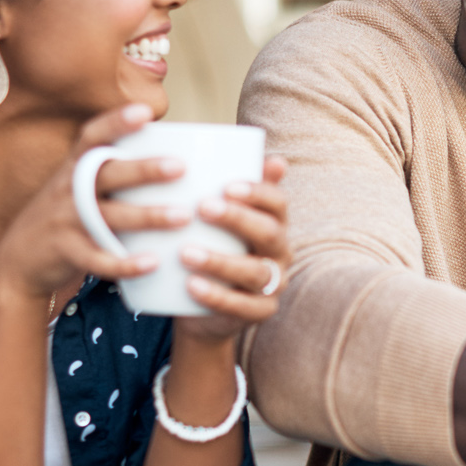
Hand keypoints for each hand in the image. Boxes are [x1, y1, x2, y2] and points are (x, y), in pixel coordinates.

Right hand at [0, 103, 185, 302]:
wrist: (18, 261)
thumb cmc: (66, 217)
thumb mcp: (77, 188)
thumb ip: (111, 173)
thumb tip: (170, 155)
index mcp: (74, 168)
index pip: (92, 137)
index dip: (116, 122)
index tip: (145, 112)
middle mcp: (68, 190)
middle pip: (106, 174)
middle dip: (143, 169)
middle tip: (180, 166)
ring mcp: (65, 221)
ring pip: (108, 216)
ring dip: (147, 216)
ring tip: (183, 216)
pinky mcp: (66, 253)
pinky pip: (97, 259)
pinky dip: (124, 263)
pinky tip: (152, 262)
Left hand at [173, 156, 291, 343]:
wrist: (202, 310)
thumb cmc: (209, 251)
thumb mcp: (214, 222)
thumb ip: (221, 191)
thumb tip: (227, 152)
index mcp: (274, 223)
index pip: (277, 203)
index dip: (257, 192)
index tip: (227, 184)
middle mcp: (280, 252)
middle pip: (269, 233)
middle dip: (238, 219)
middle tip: (202, 207)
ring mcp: (273, 285)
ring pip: (256, 272)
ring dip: (220, 260)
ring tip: (185, 251)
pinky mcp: (259, 313)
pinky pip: (243, 306)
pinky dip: (217, 296)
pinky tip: (191, 285)